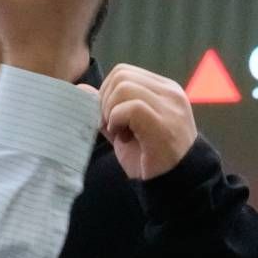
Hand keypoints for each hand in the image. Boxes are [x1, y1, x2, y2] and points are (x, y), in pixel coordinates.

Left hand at [94, 64, 198, 180]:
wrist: (174, 184)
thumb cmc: (150, 158)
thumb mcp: (124, 128)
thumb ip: (107, 108)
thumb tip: (82, 89)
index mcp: (163, 90)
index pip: (125, 72)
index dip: (107, 93)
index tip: (110, 118)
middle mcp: (170, 93)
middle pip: (121, 75)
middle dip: (106, 100)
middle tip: (112, 125)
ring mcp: (170, 107)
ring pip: (124, 87)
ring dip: (111, 111)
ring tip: (119, 132)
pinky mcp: (164, 123)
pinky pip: (130, 107)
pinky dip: (117, 120)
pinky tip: (123, 137)